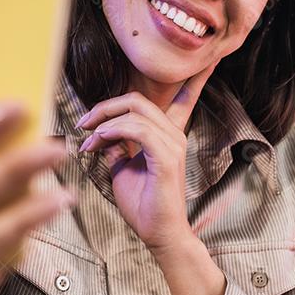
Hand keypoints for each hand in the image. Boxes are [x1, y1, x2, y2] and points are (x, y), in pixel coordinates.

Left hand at [75, 61, 217, 251]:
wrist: (159, 234)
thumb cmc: (143, 204)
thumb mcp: (123, 167)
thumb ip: (116, 145)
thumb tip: (101, 133)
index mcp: (168, 135)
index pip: (185, 98)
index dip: (195, 78)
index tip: (211, 59)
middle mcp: (174, 134)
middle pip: (138, 99)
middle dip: (106, 106)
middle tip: (84, 123)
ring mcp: (172, 144)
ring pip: (135, 111)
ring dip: (103, 122)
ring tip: (88, 141)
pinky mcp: (166, 157)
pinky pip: (136, 129)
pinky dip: (112, 132)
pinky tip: (98, 144)